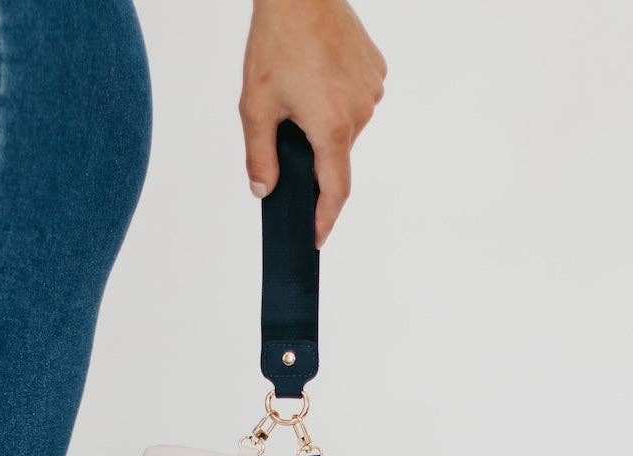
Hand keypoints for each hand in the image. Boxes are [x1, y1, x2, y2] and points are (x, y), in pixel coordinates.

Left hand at [240, 0, 385, 246]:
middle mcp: (360, 113)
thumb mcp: (256, 106)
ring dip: (324, 121)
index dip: (325, 219)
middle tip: (287, 121)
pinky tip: (318, 75)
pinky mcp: (376, 71)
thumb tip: (263, 190)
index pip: (335, 191)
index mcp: (332, 128)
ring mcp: (371, 91)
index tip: (317, 237)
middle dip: (313, 150)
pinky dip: (336, 98)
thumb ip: (259, 156)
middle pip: (336, 154)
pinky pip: (356, 99)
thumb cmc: (277, 41)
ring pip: (345, 126)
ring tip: (301, 89)